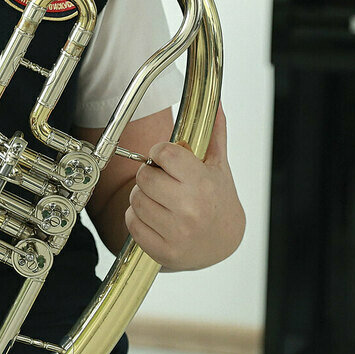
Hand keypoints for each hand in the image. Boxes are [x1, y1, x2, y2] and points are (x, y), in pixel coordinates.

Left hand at [124, 106, 242, 270]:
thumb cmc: (218, 200)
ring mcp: (176, 232)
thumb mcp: (219, 166)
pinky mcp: (163, 251)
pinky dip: (137, 219)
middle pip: (144, 177)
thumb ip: (214, 133)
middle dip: (150, 176)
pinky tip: (155, 218)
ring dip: (142, 197)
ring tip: (161, 201)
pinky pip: (131, 224)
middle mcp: (190, 209)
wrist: (223, 243)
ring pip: (135, 200)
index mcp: (203, 183)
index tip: (166, 159)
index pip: (163, 153)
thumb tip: (216, 102)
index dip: (160, 153)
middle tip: (164, 183)